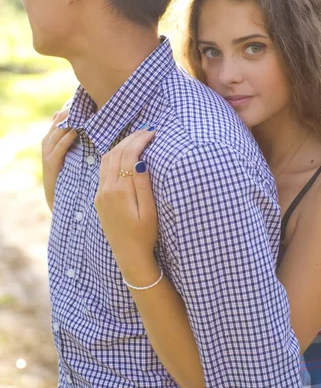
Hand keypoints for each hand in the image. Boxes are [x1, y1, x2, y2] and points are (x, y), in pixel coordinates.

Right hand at [42, 107, 76, 210]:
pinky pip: (59, 147)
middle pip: (59, 121)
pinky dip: (67, 138)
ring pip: (58, 131)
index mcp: (52, 138)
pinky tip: (76, 130)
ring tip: (81, 111)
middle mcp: (47, 142)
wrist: (58, 198)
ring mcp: (48, 152)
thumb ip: (75, 139)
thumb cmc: (69, 175)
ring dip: (70, 121)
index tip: (85, 99)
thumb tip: (83, 122)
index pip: (61, 117)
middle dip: (71, 111)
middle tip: (85, 101)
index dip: (71, 108)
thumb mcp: (72, 153)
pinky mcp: (51, 163)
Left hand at [94, 127, 158, 284]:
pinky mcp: (99, 198)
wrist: (129, 257)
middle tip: (148, 130)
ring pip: (107, 158)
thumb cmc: (145, 236)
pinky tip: (125, 153)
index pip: (128, 155)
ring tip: (138, 138)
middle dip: (131, 138)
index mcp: (120, 191)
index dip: (140, 140)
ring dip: (121, 144)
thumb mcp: (149, 212)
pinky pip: (103, 169)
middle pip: (116, 152)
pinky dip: (113, 155)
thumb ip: (143, 186)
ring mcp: (100, 193)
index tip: (153, 132)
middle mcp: (106, 189)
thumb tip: (141, 161)